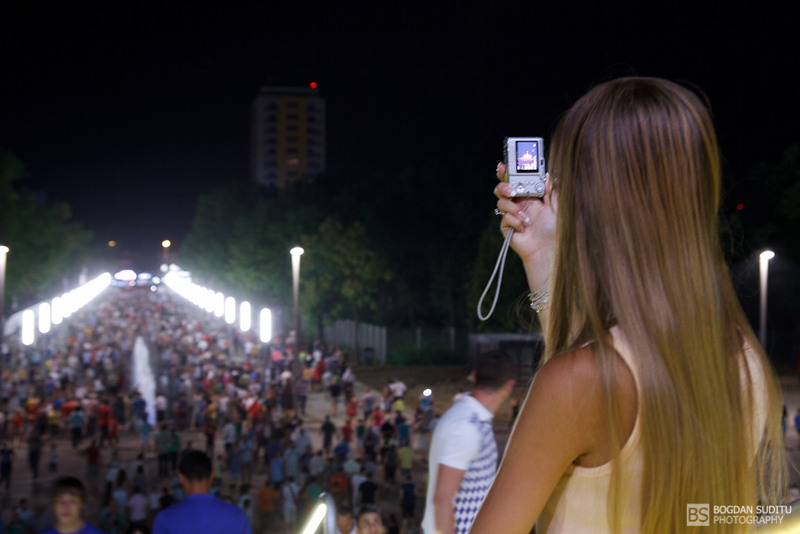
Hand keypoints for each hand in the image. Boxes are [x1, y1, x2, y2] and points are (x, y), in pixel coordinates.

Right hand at [494, 163, 556, 290]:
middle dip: (503, 185)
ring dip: (511, 206)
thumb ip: (550, 189)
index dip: (510, 171)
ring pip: (501, 202)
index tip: (505, 164)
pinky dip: (514, 221)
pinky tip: (523, 227)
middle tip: (511, 189)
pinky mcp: (507, 228)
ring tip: (524, 215)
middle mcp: (521, 204)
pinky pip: (503, 218)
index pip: (518, 180)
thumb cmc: (556, 230)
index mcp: (532, 196)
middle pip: (504, 188)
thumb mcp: (557, 205)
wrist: (550, 250)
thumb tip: (546, 174)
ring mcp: (513, 216)